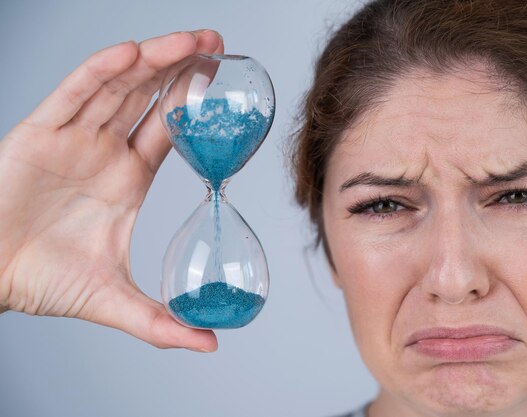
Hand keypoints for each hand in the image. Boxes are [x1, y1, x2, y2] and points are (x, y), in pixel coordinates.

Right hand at [0, 30, 222, 351]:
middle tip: (218, 46)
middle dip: (182, 69)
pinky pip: (72, 94)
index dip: (194, 104)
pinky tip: (130, 53)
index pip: (168, 129)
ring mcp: (73, 137)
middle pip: (149, 97)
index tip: (224, 82)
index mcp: (126, 178)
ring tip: (191, 41)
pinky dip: (100, 72)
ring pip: (117, 87)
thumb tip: (210, 345)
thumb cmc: (42, 281)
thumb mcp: (114, 300)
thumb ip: (161, 323)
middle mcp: (103, 151)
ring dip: (153, 60)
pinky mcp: (38, 133)